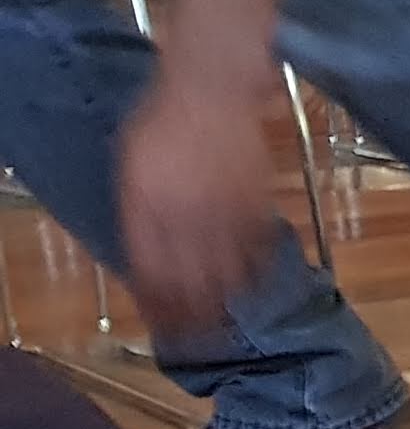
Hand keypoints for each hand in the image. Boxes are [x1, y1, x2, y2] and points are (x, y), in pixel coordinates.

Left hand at [117, 73, 281, 332]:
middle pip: (192, 283)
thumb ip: (138, 214)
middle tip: (199, 339)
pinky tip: (256, 284)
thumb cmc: (161, 122)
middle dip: (195, 316)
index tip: (164, 326)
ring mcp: (225, 213)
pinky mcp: (258, 205)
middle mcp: (186, 218)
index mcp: (148, 209)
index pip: (152, 273)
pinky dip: (258, 272)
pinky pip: (259, 250)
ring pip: (228, 273)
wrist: (211, 89)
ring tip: (227, 323)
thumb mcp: (130, 168)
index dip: (159, 305)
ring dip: (227, 303)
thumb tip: (146, 256)